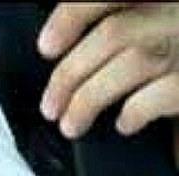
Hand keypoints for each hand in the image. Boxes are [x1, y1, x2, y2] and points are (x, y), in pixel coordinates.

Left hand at [37, 2, 178, 168]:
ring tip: (71, 125)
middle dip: (69, 75)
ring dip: (88, 100)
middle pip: (114, 32)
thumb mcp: (147, 29)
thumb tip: (64, 59)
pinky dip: (134, 112)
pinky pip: (162, 94)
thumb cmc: (173, 59)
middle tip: (50, 106)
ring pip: (133, 62)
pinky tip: (124, 124)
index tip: (46, 47)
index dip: (72, 16)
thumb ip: (120, 29)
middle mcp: (177, 12)